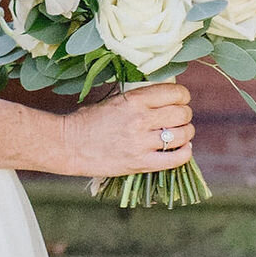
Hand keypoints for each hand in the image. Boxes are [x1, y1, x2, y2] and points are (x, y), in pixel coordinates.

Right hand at [58, 81, 194, 181]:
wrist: (68, 145)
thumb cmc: (89, 120)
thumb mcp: (114, 100)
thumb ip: (140, 99)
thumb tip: (166, 96)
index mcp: (133, 100)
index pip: (175, 93)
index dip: (182, 96)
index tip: (180, 100)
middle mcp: (140, 120)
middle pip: (182, 113)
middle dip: (185, 114)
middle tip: (180, 117)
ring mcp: (141, 143)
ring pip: (182, 135)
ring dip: (186, 133)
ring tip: (182, 133)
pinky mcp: (140, 163)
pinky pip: (176, 159)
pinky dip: (185, 153)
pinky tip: (183, 148)